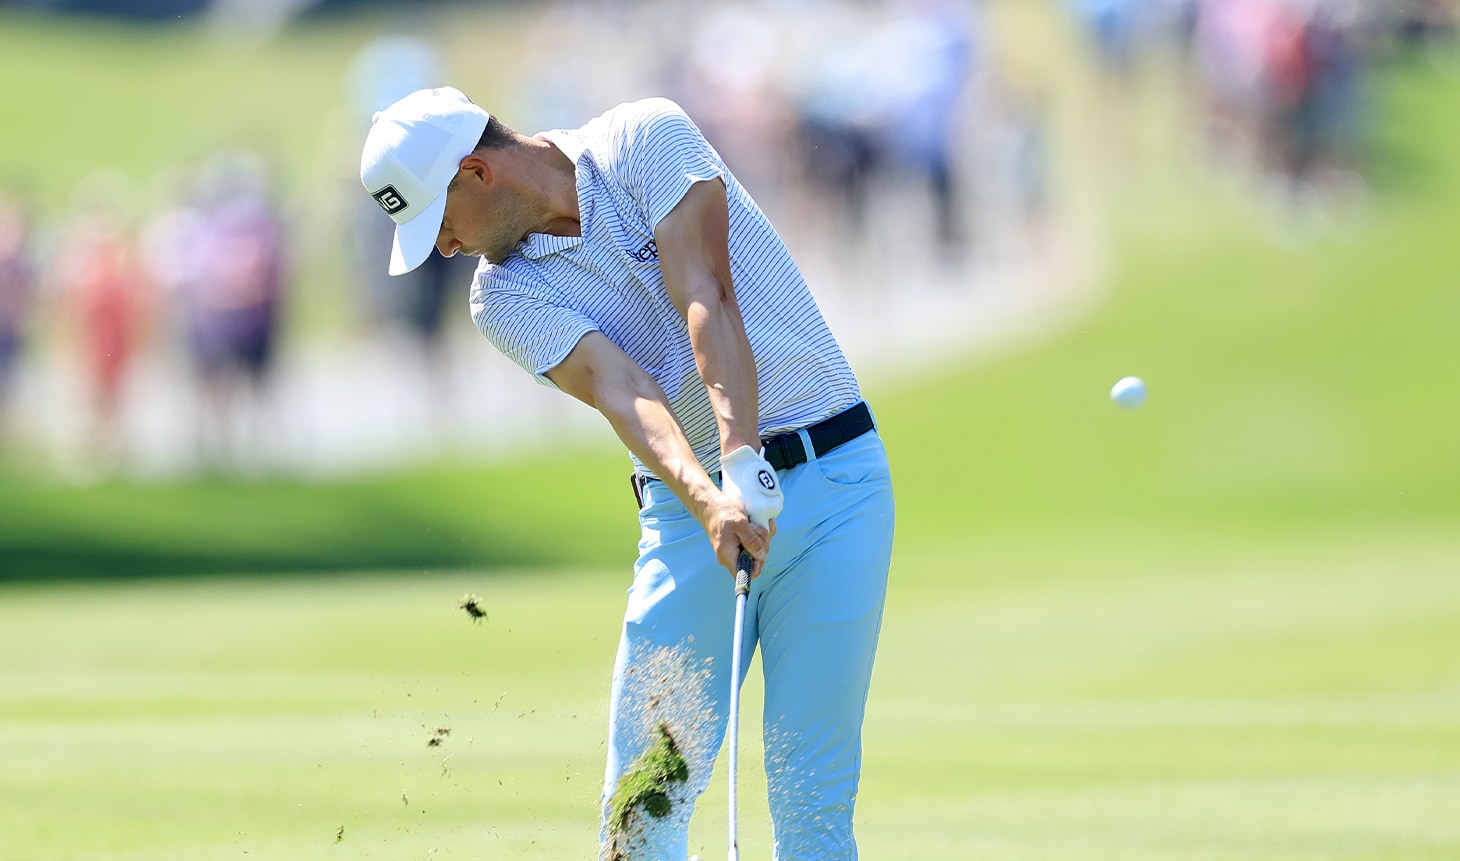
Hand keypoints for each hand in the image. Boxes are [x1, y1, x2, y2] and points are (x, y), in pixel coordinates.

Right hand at [718, 445, 784, 576]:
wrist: (710, 504)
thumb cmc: (723, 512)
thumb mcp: (740, 525)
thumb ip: (752, 542)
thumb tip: (761, 557)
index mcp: (728, 556)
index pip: (744, 575)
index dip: (756, 567)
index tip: (761, 551)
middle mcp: (731, 556)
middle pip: (754, 561)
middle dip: (761, 545)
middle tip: (756, 529)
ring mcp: (735, 550)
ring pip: (756, 550)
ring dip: (760, 536)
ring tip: (753, 524)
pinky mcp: (738, 543)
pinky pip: (753, 543)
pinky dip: (759, 533)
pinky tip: (760, 524)